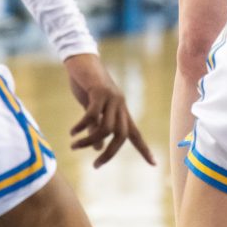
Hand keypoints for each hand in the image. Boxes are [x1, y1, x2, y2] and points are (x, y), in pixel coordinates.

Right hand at [64, 53, 155, 168]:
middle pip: (121, 136)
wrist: (82, 61)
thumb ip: (96, 127)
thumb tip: (98, 147)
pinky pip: (92, 115)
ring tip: (74, 145)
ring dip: (89, 141)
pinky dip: (81, 126)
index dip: (144, 149)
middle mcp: (120, 104)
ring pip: (106, 128)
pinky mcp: (100, 91)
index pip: (135, 134)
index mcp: (121, 110)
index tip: (154, 164)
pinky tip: (72, 131)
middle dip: (109, 154)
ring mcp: (111, 97)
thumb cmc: (87, 85)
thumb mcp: (93, 109)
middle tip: (95, 165)